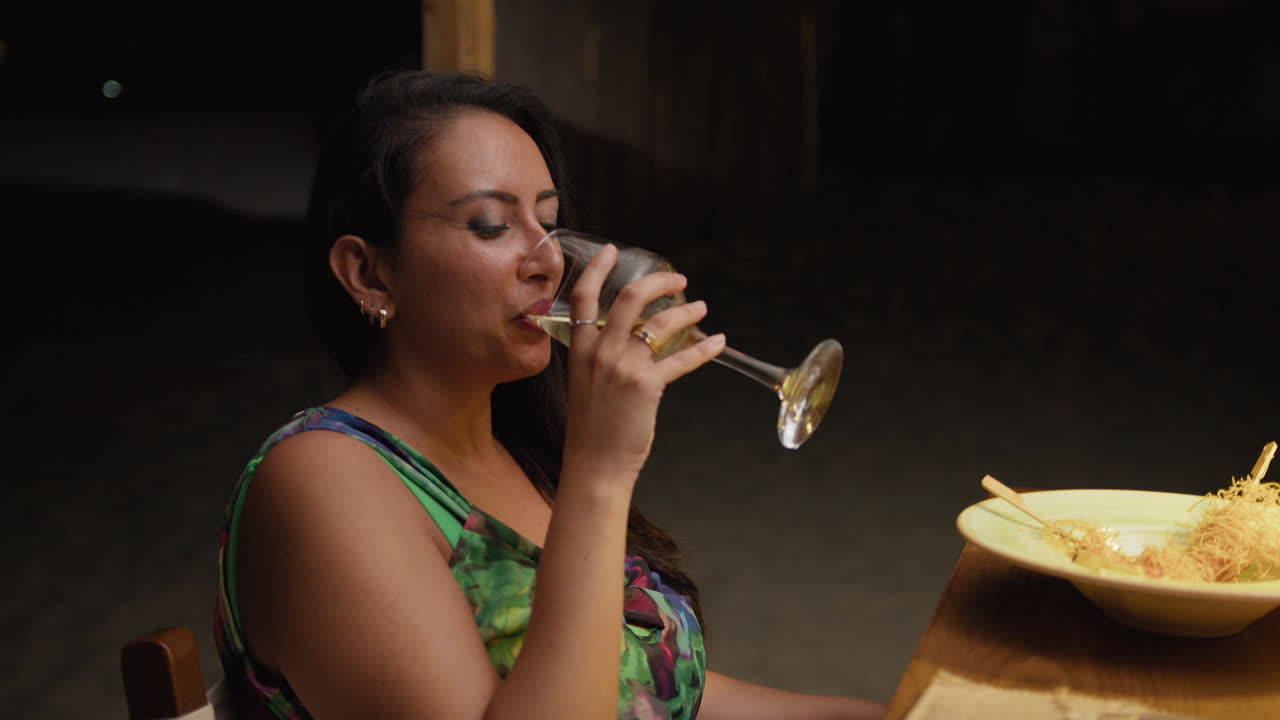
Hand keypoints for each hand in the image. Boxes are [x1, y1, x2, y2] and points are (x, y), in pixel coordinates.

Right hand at [561, 244, 725, 483]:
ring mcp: (623, 367)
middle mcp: (600, 352)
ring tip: (701, 307)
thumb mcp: (583, 383)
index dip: (598, 269)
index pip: (584, 298)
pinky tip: (717, 342)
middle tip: (678, 280)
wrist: (595, 463)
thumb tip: (622, 340)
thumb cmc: (592, 428)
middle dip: (658, 282)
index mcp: (580, 349)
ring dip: (686, 311)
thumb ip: (597, 357)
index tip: (611, 250)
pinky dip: (704, 348)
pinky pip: (681, 359)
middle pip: (629, 298)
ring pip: (659, 324)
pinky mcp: (647, 386)